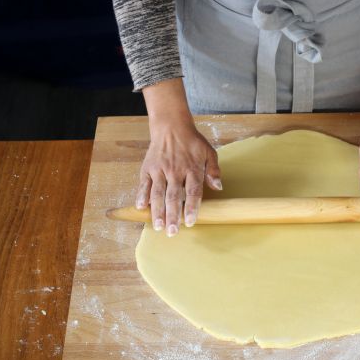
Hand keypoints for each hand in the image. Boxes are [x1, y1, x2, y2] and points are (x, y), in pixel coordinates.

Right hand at [137, 78, 221, 235]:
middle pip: (173, 196)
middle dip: (172, 215)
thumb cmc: (193, 143)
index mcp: (192, 169)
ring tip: (158, 227)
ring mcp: (160, 169)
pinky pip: (143, 184)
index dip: (191, 208)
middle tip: (172, 232)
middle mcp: (175, 171)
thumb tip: (218, 187)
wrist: (171, 127)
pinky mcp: (148, 168)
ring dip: (157, 211)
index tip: (190, 222)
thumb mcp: (209, 153)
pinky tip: (141, 208)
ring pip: (157, 193)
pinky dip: (141, 196)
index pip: (192, 191)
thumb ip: (214, 171)